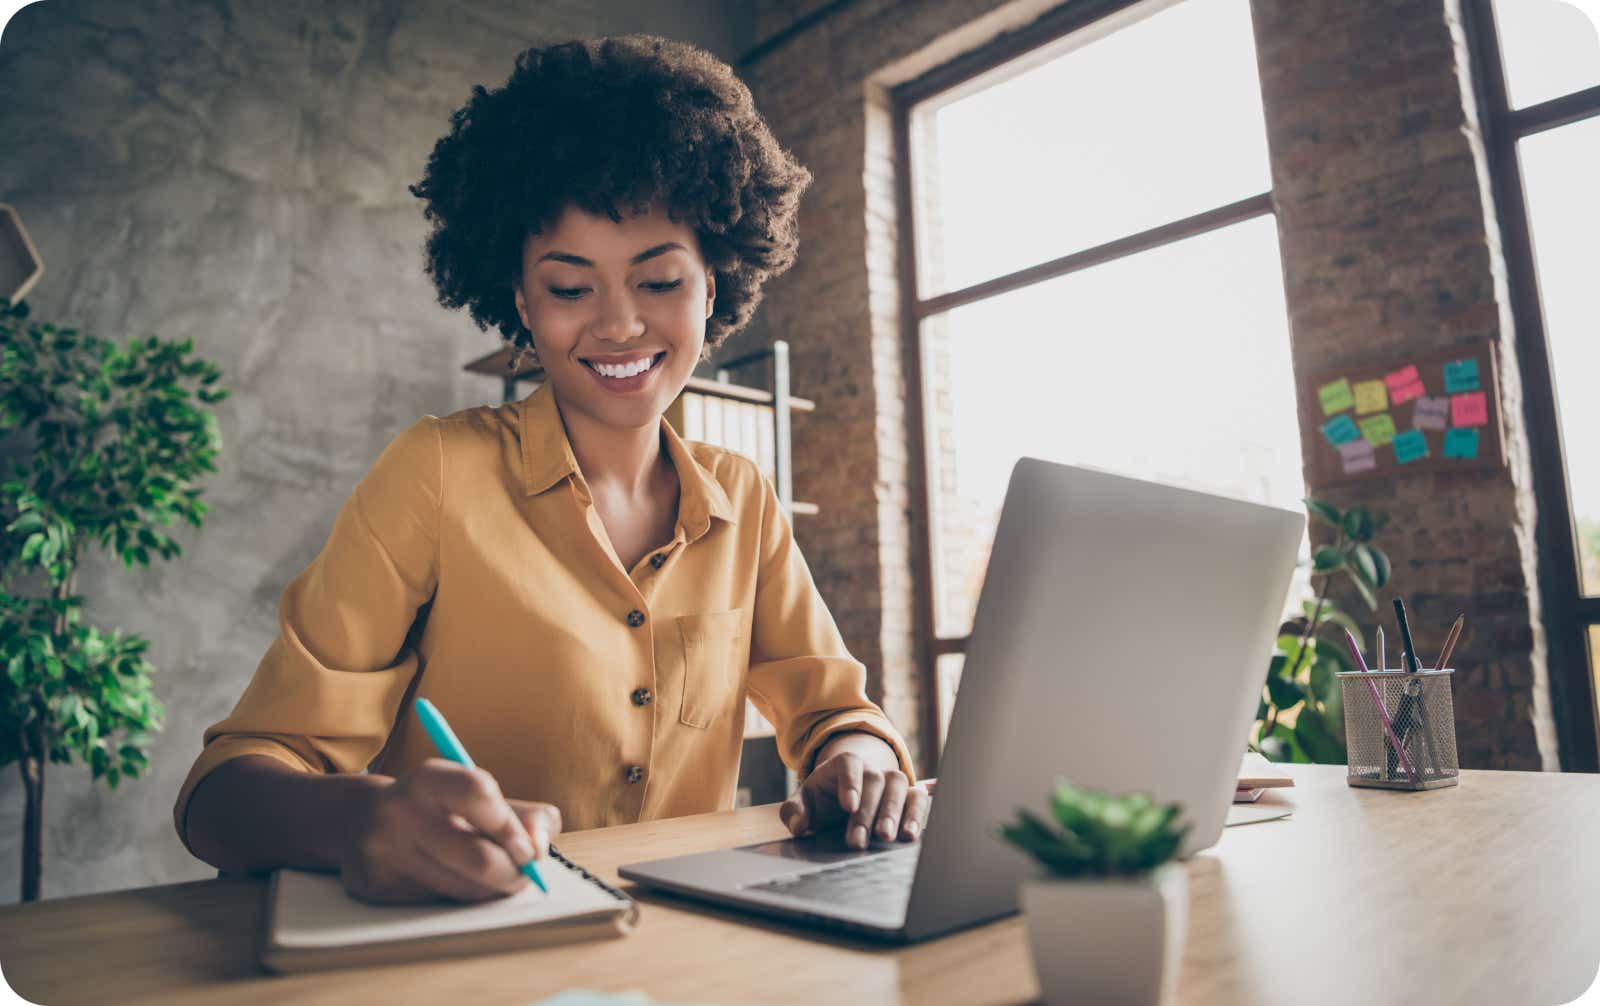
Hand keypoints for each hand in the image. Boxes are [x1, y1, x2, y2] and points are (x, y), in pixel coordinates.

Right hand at [337, 757, 562, 904]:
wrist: (359, 821)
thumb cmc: (437, 808)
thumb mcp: (476, 796)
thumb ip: (523, 815)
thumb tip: (540, 847)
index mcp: (428, 779)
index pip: (480, 794)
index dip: (512, 827)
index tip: (529, 849)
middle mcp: (400, 812)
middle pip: (477, 857)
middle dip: (512, 873)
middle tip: (522, 874)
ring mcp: (383, 851)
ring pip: (462, 889)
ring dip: (490, 889)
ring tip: (492, 876)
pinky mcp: (374, 886)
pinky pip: (438, 903)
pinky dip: (460, 897)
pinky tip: (452, 880)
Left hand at [779, 748, 929, 849]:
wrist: (846, 796)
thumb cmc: (824, 799)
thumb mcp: (805, 802)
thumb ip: (794, 811)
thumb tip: (798, 825)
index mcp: (844, 764)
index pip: (849, 763)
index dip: (850, 782)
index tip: (848, 806)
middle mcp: (872, 768)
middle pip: (875, 780)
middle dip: (867, 812)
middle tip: (859, 840)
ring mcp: (892, 780)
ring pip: (899, 786)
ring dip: (894, 812)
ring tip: (886, 837)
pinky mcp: (908, 796)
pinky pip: (918, 798)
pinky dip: (917, 813)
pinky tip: (911, 834)